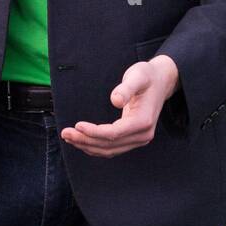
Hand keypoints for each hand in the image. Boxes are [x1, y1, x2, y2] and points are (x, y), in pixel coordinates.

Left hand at [60, 54, 178, 157]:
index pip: (114, 133)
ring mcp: (139, 139)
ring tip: (68, 137)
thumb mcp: (138, 76)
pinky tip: (81, 141)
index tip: (77, 125)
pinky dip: (95, 146)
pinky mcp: (133, 139)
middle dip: (85, 140)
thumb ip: (126, 88)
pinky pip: (112, 148)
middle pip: (110, 144)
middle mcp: (143, 135)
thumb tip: (115, 100)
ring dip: (87, 145)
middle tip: (65, 133)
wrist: (161, 81)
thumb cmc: (147, 76)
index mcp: (143, 121)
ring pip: (109, 150)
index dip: (94, 132)